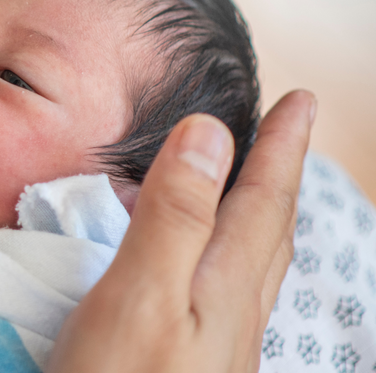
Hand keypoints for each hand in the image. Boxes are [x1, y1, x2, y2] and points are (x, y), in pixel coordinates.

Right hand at [46, 90, 314, 372]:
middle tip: (292, 131)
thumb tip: (210, 134)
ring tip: (259, 189)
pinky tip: (205, 271)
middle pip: (270, 232)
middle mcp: (233, 315)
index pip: (262, 201)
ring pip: (254, 266)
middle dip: (282, 176)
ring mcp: (218, 348)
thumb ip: (176, 217)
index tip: (300, 97)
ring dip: (261, 216)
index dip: (281, 147)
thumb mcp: (142, 295)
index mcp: (224, 287)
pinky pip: (228, 291)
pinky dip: (228, 255)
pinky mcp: (194, 368)